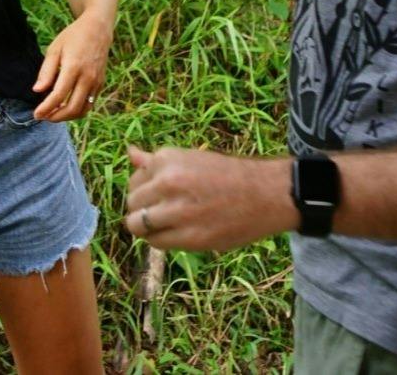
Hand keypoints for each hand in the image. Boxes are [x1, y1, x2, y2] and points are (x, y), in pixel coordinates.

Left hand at [31, 14, 109, 121]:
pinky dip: (77, 110)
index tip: (36, 114)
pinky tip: (65, 107)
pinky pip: (90, 104)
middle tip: (43, 117)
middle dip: (56, 117)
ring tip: (53, 115)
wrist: (97, 29)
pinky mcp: (101, 84)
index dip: (46, 108)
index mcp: (73, 67)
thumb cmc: (72, 37)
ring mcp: (96, 82)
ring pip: (83, 110)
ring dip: (67, 117)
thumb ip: (46, 71)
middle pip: (72, 108)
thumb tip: (37, 91)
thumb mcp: (54, 49)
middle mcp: (87, 77)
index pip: (58, 95)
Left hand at [122, 146, 296, 252]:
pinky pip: (156, 243)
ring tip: (163, 225)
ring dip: (145, 228)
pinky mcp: (190, 237)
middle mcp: (168, 183)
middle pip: (132, 203)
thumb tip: (130, 153)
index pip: (134, 180)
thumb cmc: (227, 175)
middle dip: (142, 209)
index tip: (158, 195)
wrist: (266, 195)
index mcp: (167, 159)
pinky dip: (160, 240)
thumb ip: (155, 161)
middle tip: (161, 211)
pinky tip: (175, 233)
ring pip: (136, 225)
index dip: (144, 189)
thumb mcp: (190, 159)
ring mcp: (178, 212)